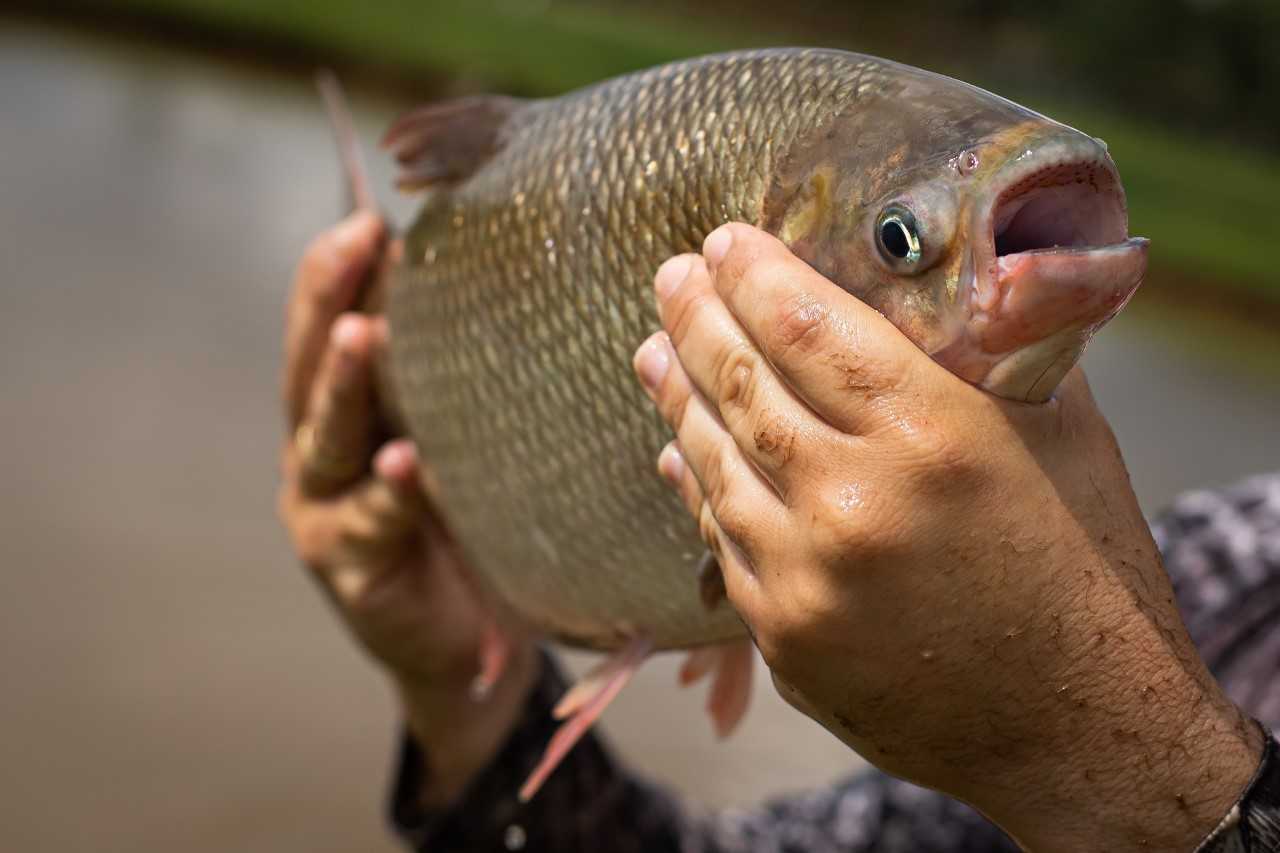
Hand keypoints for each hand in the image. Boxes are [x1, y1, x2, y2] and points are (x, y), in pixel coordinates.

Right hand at [277, 211, 535, 806]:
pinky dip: (388, 493)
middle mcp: (322, 454)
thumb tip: (514, 279)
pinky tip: (404, 464)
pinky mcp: (351, 569)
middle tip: (354, 241)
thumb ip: (457, 382)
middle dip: (329, 300)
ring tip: (362, 335)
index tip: (370, 218)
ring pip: (327, 438)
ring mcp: (327, 512)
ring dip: (345, 385)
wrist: (471, 644)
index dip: (339, 273)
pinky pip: (370, 523)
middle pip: (312, 367)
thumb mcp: (461, 442)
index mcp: (347, 413)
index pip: (329, 327)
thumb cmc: (472, 525)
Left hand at [633, 223, 1262, 851]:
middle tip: (668, 276)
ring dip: (676, 396)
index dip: (753, 273)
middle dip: (694, 317)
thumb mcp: (1062, 430)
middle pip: (741, 383)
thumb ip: (993, 349)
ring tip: (653, 351)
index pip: (807, 324)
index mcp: (933, 433)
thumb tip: (930, 282)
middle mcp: (855, 500)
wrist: (1080, 726)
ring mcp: (807, 576)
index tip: (722, 240)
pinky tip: (678, 449)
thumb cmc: (1083, 564)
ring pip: (712, 460)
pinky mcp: (783, 635)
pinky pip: (719, 538)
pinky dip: (694, 483)